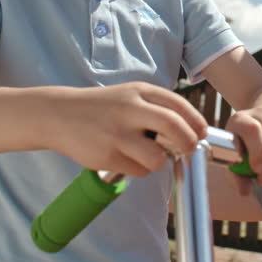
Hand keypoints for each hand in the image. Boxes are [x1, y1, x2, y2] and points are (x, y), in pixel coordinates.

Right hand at [48, 81, 207, 177]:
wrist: (59, 114)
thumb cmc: (104, 107)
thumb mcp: (131, 95)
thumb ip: (158, 107)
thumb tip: (193, 130)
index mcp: (139, 91)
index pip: (179, 105)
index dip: (196, 121)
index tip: (201, 132)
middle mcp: (130, 110)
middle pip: (174, 128)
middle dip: (189, 143)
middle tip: (189, 149)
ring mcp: (117, 134)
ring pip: (157, 158)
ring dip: (160, 161)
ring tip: (150, 156)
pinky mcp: (106, 156)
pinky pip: (138, 171)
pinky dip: (140, 169)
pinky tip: (128, 159)